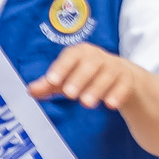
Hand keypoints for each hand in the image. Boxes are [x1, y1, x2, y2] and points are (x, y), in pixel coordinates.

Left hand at [28, 42, 150, 109]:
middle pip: (90, 64)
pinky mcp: (128, 79)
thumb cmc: (88, 75)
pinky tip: (110, 105)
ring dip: (97, 88)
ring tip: (86, 103)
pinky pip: (124, 85)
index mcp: (81, 53)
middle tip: (69, 94)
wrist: (122, 76)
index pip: (70, 56)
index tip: (52, 81)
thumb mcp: (68, 78)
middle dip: (79, 78)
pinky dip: (117, 94)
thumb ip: (49, 84)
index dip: (61, 67)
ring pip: (107, 74)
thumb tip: (30, 90)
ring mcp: (115, 67)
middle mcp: (99, 57)